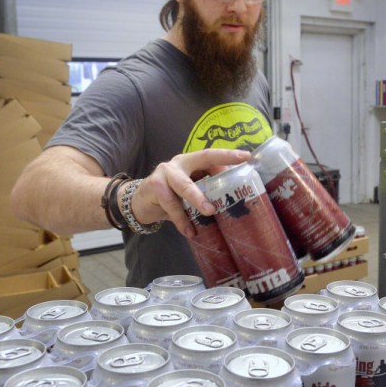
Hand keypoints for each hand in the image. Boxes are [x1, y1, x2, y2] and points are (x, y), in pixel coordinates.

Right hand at [130, 149, 250, 237]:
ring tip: (209, 212)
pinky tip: (189, 231)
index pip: (210, 154)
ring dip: (197, 200)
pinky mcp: (154, 187)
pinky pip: (171, 205)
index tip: (246, 156)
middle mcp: (178, 163)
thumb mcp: (189, 191)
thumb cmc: (170, 196)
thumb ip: (204, 190)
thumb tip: (231, 198)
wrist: (139, 203)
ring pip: (184, 186)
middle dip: (218, 168)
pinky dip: (181, 220)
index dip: (228, 155)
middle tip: (231, 185)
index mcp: (190, 161)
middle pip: (201, 161)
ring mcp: (164, 173)